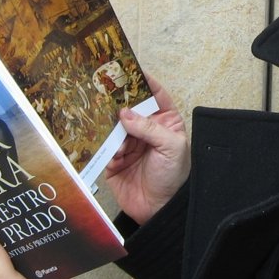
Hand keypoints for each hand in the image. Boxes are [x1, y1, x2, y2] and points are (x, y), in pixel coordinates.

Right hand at [104, 77, 189, 224]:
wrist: (160, 209)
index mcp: (165, 123)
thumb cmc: (173, 177)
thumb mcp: (170, 148)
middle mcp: (145, 130)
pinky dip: (105, 148)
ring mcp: (128, 144)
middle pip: (129, 108)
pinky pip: (104, 148)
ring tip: (113, 135)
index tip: (131, 69)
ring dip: (112, 129)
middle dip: (119, 102)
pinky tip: (113, 153)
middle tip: (106, 93)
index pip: (155, 96)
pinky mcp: (114, 160)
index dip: (144, 82)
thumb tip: (125, 113)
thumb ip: (149, 129)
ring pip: (114, 127)